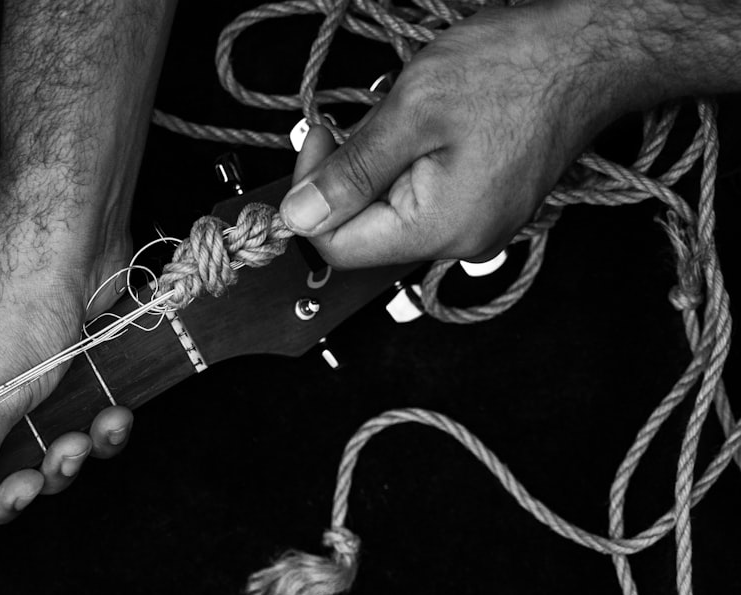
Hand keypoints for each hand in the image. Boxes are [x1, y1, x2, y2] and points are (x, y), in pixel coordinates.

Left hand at [280, 1, 650, 266]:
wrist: (592, 53)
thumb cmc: (516, 69)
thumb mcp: (412, 111)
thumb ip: (350, 172)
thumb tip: (298, 215)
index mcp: (439, 228)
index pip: (338, 245)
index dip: (311, 196)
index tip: (319, 139)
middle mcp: (462, 241)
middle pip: (365, 231)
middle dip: (348, 175)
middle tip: (360, 118)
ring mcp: (478, 225)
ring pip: (393, 212)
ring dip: (379, 164)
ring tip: (403, 115)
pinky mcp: (486, 205)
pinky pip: (424, 199)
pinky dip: (408, 163)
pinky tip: (424, 127)